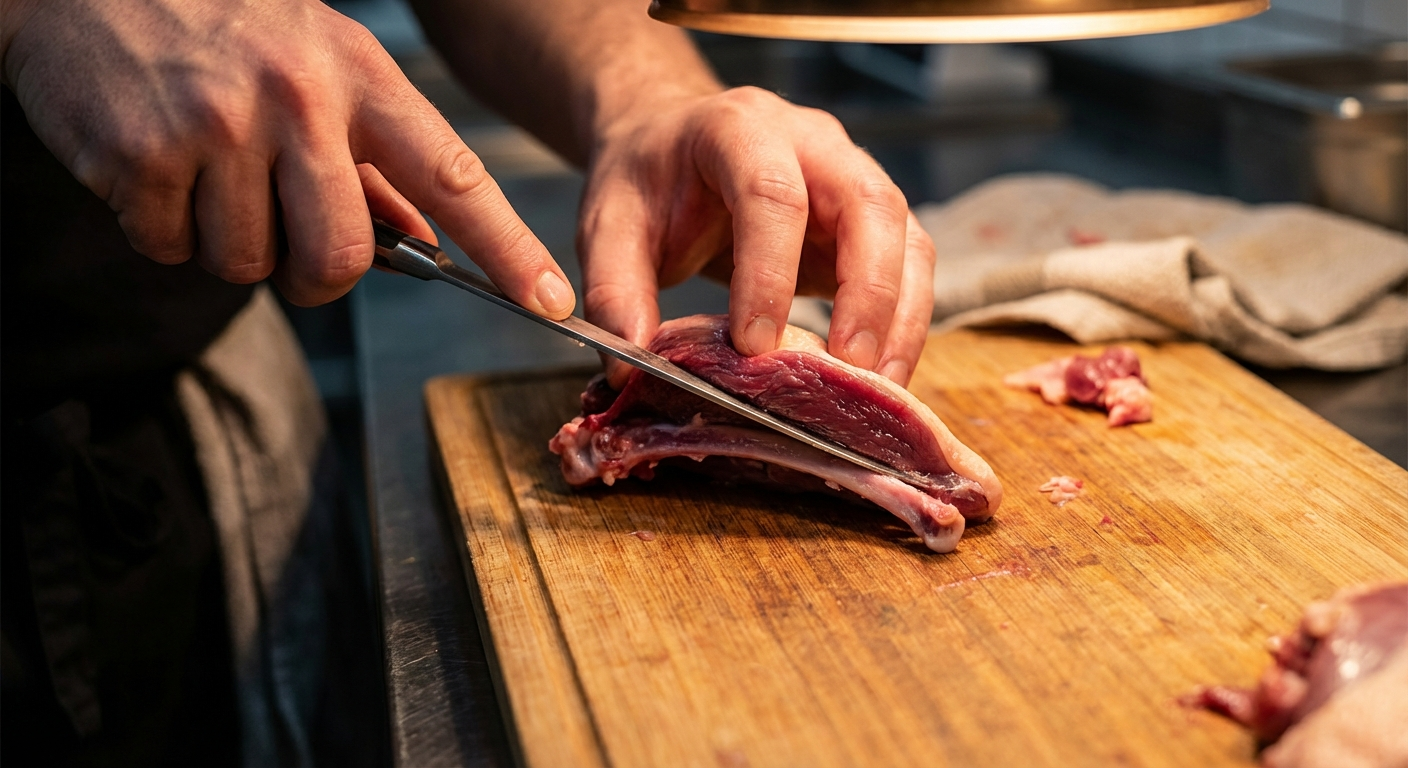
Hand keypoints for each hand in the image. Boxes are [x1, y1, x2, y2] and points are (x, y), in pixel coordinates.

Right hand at [0, 0, 574, 313]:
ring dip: (228, 241)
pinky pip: (172, 252)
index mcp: (358, 77)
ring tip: (206, 167)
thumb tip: (420, 243)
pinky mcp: (141, 157)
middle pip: (340, 258)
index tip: (552, 301)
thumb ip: (373, 158)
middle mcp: (297, 99)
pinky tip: (156, 165)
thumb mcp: (319, 65)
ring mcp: (217, 127)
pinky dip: (163, 230)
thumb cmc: (225, 28)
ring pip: (249, 264)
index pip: (452, 176)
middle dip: (315, 274)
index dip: (508, 248)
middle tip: (284, 232)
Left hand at [578, 86, 934, 386]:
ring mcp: (852, 175)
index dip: (769, 272)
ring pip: (905, 235)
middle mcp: (812, 142)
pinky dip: (905, 321)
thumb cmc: (647, 183)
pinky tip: (882, 374)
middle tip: (849, 368)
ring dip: (901, 314)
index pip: (771, 193)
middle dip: (868, 292)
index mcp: (738, 128)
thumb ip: (613, 291)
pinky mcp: (871, 220)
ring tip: (878, 386)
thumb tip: (631, 363)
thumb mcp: (609, 227)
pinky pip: (910, 264)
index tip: (754, 346)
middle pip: (868, 203)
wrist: (673, 146)